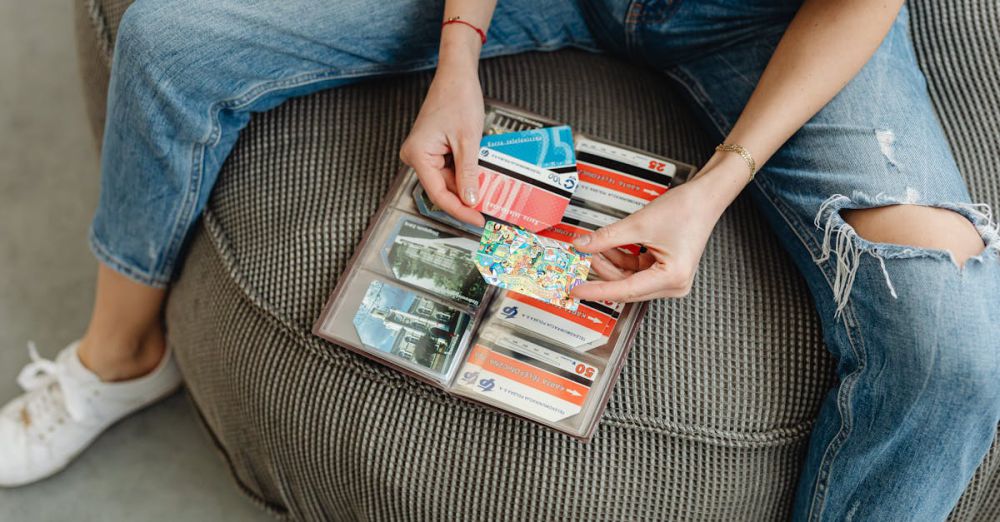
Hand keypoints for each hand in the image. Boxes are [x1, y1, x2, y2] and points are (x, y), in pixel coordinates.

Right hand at [400, 51, 485, 226]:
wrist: (456, 75)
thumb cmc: (458, 97)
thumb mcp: (469, 141)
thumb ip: (469, 174)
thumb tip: (472, 201)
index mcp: (418, 154)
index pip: (438, 194)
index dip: (460, 210)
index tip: (477, 220)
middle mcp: (415, 155)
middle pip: (442, 189)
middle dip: (465, 198)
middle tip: (488, 210)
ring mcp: (423, 153)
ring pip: (447, 181)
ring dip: (467, 186)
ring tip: (488, 191)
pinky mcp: (432, 150)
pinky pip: (448, 169)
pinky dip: (465, 174)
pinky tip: (480, 176)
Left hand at [570, 157, 747, 301]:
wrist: (705, 197)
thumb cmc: (687, 209)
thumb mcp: (639, 223)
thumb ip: (606, 238)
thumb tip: (582, 245)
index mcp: (672, 278)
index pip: (625, 290)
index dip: (596, 290)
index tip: (576, 289)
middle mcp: (673, 284)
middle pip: (626, 286)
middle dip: (601, 271)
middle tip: (580, 259)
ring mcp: (669, 278)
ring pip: (628, 278)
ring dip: (609, 263)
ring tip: (592, 247)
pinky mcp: (664, 270)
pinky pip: (635, 269)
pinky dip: (619, 258)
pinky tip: (606, 246)